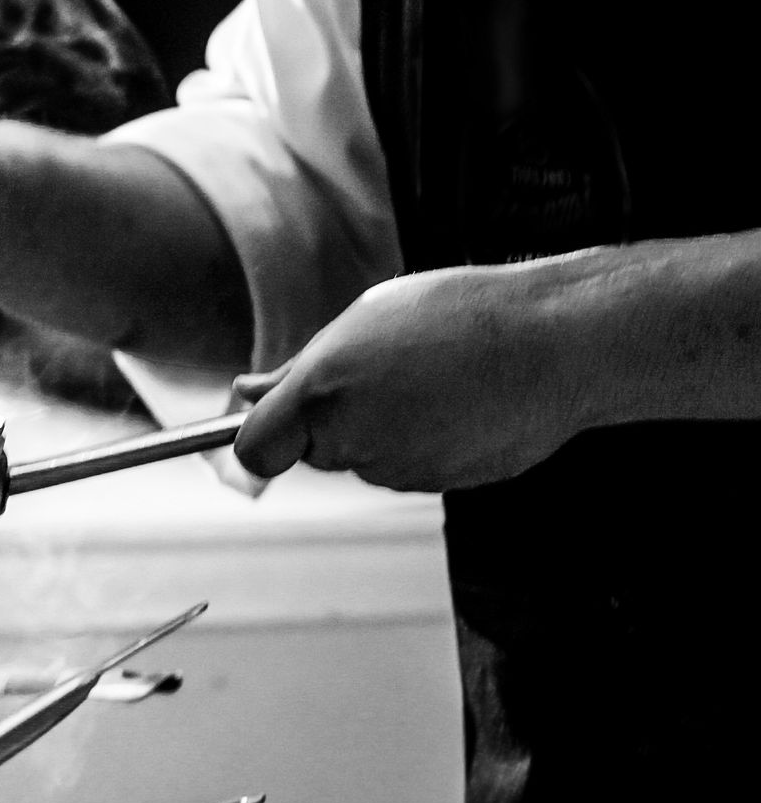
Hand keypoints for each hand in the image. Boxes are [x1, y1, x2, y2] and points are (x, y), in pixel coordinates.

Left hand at [231, 266, 585, 491]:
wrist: (555, 344)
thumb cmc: (458, 316)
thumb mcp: (363, 321)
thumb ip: (297, 371)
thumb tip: (246, 393)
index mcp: (323, 390)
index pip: (255, 448)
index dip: (260, 433)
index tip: (270, 416)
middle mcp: (353, 439)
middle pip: (314, 450)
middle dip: (331, 418)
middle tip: (380, 367)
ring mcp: (398, 470)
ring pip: (365, 458)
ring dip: (380, 427)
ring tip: (430, 377)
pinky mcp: (438, 485)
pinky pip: (409, 466)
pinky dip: (421, 441)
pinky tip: (456, 403)